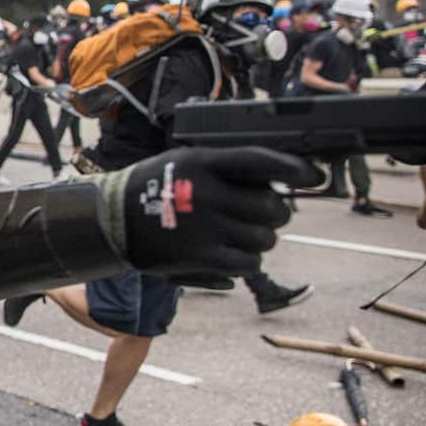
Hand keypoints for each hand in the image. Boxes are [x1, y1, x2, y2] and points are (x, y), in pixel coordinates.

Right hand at [118, 147, 320, 281]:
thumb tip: (281, 182)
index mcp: (203, 163)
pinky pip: (248, 264)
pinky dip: (250, 262)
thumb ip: (229, 168)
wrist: (110, 219)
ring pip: (264, 238)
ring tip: (247, 236)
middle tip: (269, 214)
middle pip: (271, 206)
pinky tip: (238, 256)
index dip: (295, 168)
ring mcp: (203, 228)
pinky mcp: (199, 258)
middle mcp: (206, 193)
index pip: (261, 161)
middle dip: (276, 212)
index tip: (315, 177)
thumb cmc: (155, 187)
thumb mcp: (187, 162)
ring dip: (263, 239)